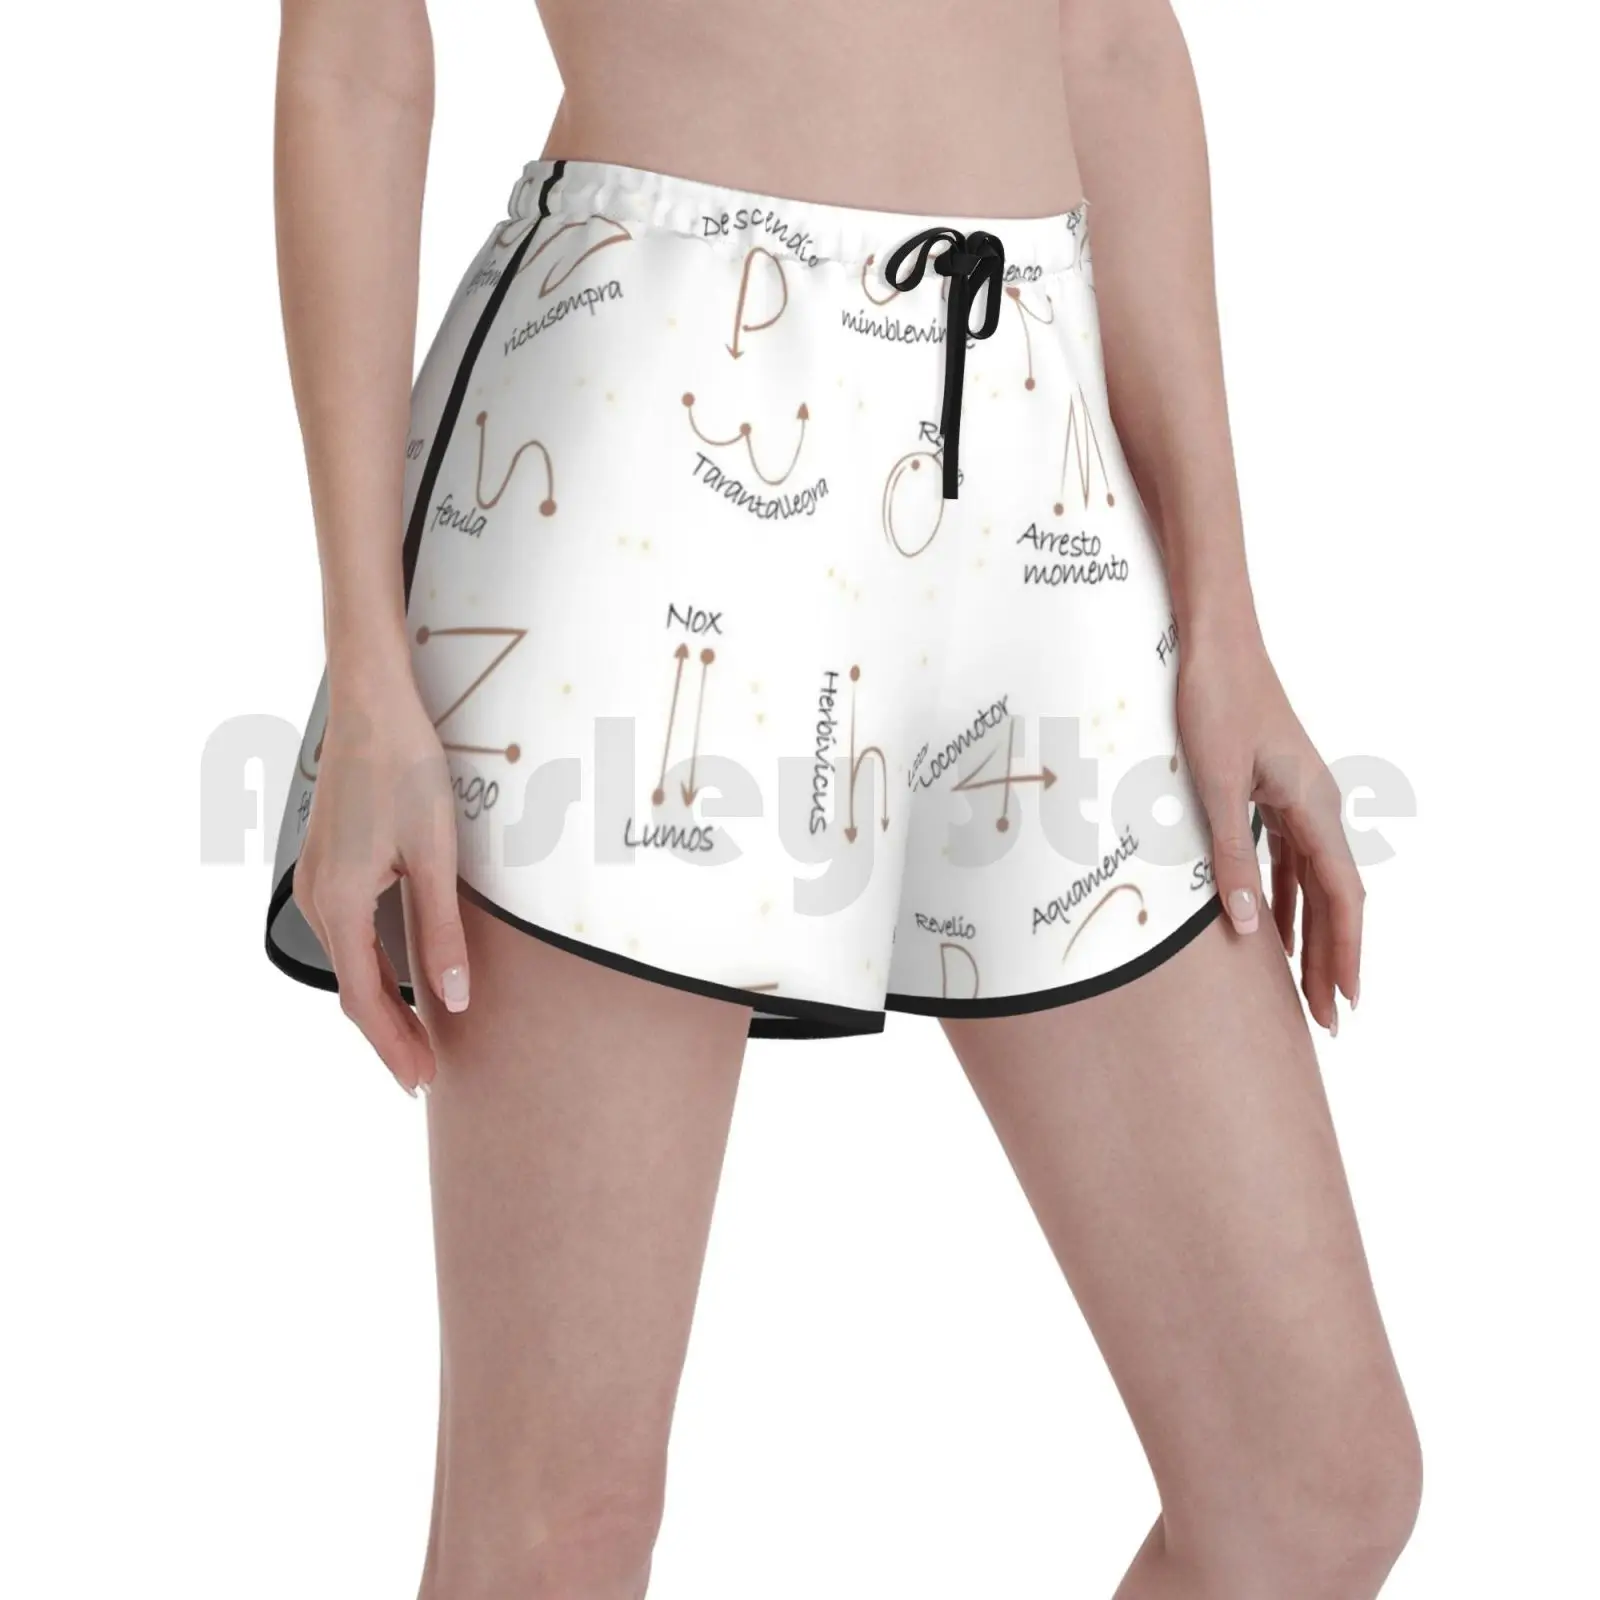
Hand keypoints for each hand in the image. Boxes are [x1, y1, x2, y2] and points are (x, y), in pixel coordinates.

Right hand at [291, 679, 468, 1091]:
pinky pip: (348, 934)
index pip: (364, 999)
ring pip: (349, 962)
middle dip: (389, 1034)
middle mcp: (316, 899)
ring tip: (419, 1037)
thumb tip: (453, 1000)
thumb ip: (442, 932)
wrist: (372, 707)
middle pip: (352, 988)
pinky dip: (372, 967)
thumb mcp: (436, 857)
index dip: (393, 1045)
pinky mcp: (327, 865)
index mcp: (339, 903)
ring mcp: (317, 881)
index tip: (421, 1081)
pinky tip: (399, 978)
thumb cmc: (407, 772)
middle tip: (425, 1075)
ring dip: (381, 1002)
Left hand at [1177, 622, 1362, 1033]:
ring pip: (1314, 882)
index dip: (1345, 953)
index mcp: (1315, 806)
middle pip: (1336, 898)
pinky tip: (1272, 926)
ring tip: (1304, 986)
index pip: (1343, 897)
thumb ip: (1228, 856)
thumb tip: (1243, 927)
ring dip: (1310, 933)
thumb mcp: (1214, 783)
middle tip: (1327, 1017)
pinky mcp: (1277, 791)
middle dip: (1332, 958)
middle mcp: (1319, 806)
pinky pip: (1291, 858)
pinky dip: (1287, 898)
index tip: (1346, 1002)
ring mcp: (1300, 798)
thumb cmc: (1214, 703)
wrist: (1216, 643)